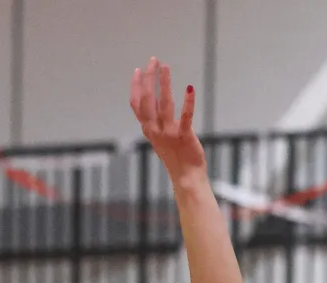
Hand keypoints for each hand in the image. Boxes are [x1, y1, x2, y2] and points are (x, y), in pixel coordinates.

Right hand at [130, 59, 204, 181]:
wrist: (186, 178)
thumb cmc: (175, 157)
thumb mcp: (161, 137)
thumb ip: (157, 119)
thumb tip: (156, 98)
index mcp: (149, 130)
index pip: (137, 105)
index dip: (136, 86)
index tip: (138, 70)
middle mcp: (156, 131)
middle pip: (148, 101)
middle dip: (149, 79)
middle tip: (153, 60)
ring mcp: (169, 134)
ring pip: (164, 105)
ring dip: (164, 84)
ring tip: (165, 67)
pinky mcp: (184, 137)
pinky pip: (186, 118)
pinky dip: (188, 103)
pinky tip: (190, 88)